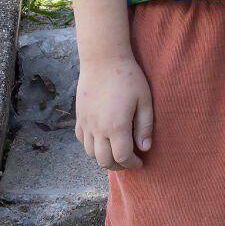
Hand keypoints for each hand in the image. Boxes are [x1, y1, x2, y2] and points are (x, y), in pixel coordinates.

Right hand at [75, 55, 153, 169]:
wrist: (103, 59)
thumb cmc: (128, 77)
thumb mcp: (145, 100)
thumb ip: (145, 126)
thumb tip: (145, 147)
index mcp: (117, 127)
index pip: (122, 157)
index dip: (132, 164)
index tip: (140, 162)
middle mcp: (98, 130)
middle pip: (104, 161)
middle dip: (118, 166)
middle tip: (128, 161)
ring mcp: (86, 124)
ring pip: (90, 153)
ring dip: (103, 158)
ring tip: (115, 153)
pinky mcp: (79, 116)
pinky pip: (81, 140)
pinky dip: (90, 147)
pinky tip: (100, 141)